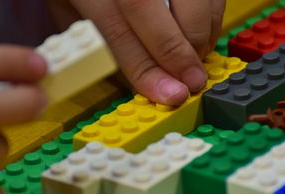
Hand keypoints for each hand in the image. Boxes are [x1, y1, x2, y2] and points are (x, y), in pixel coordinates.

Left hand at [47, 0, 225, 104]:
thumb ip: (104, 47)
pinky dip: (210, 18)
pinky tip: (200, 36)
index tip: (168, 94)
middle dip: (178, 54)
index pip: (118, 33)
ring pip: (189, 0)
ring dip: (198, 36)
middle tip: (193, 82)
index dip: (146, 69)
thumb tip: (142, 85)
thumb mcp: (74, 18)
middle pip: (153, 12)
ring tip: (196, 60)